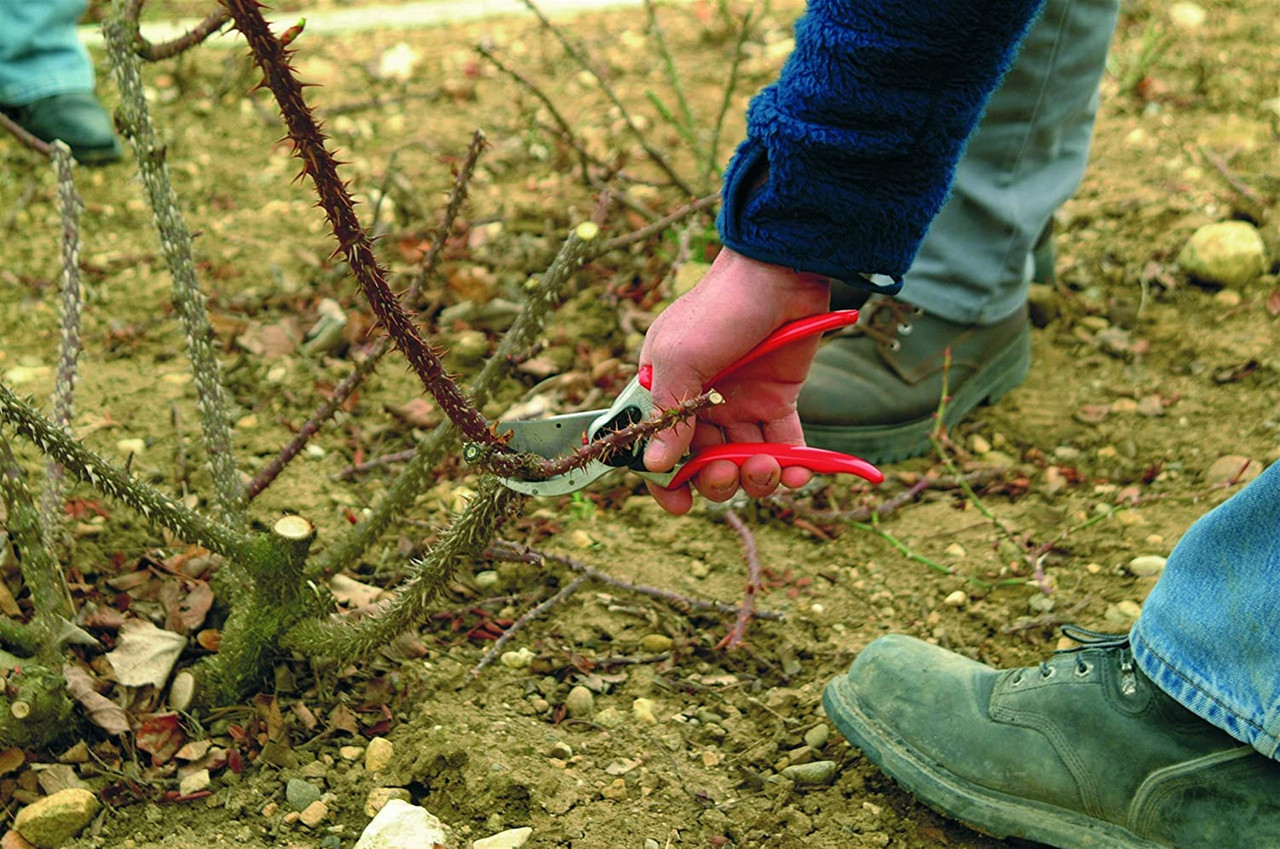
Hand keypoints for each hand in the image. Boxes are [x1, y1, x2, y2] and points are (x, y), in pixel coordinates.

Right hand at [639, 248, 830, 513]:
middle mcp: (702, 404)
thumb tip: (656, 465)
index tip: (680, 505)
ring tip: (767, 467)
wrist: (780, 274)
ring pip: (744, 460)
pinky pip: (784, 445)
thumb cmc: (718, 309)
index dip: (664, 482)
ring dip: (755, 476)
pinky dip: (792, 466)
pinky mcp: (779, 400)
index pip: (657, 448)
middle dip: (717, 480)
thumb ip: (670, 414)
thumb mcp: (680, 357)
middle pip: (704, 462)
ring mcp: (742, 403)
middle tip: (732, 471)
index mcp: (666, 392)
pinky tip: (799, 473)